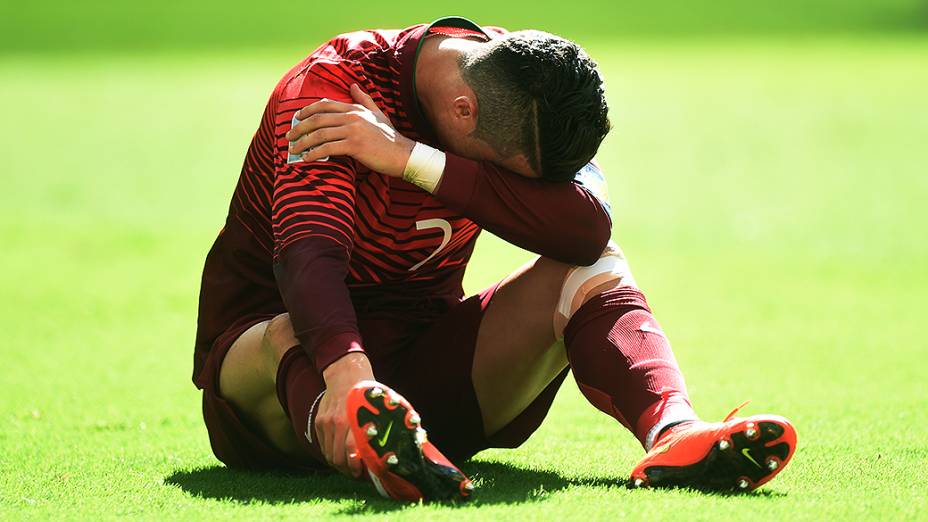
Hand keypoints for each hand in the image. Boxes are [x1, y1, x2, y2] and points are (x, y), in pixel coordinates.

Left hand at [287, 84, 415, 176]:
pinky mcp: (355, 146)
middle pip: (318, 119)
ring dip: (303, 142)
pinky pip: (328, 149)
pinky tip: (306, 159)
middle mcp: (352, 117)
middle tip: (289, 137)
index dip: (307, 111)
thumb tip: (353, 85)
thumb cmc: (390, 137)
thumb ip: (363, 99)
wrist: (403, 154)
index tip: (296, 119)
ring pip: (320, 134)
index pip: (325, 105)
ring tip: (293, 150)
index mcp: (355, 109)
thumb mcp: (377, 114)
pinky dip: (314, 154)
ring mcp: (353, 131)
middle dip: (299, 128)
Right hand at [315, 352, 374, 477]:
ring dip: (339, 465)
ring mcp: (325, 422)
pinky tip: (341, 457)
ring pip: (329, 454)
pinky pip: (323, 446)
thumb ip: (384, 425)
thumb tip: (400, 443)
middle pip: (338, 457)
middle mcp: (336, 422)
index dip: (357, 466)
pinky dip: (331, 455)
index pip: (350, 450)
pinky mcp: (319, 422)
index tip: (364, 473)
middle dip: (347, 470)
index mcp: (352, 418)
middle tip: (358, 474)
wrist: (345, 373)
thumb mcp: (379, 405)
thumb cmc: (367, 391)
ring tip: (350, 468)